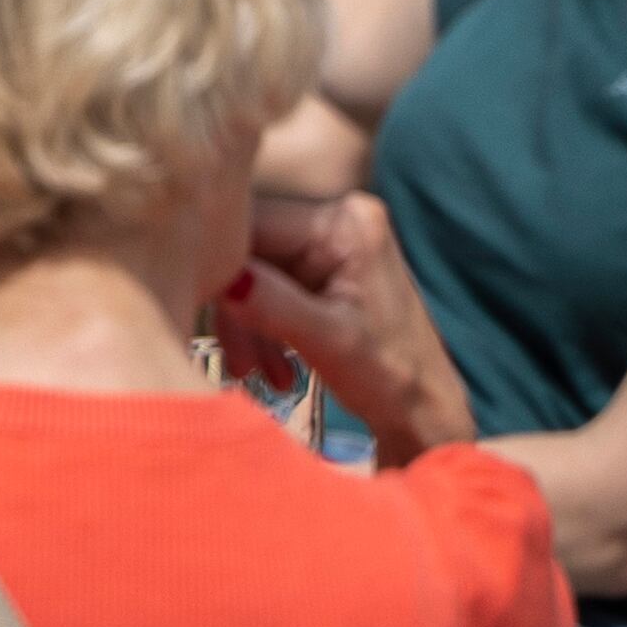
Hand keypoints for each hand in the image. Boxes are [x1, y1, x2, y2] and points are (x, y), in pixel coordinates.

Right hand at [220, 190, 475, 459]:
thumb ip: (271, 304)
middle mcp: (337, 217)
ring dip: (244, 324)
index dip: (219, 264)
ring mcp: (328, 241)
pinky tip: (271, 368)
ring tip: (255, 373)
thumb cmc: (389, 377)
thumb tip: (219, 280)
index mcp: (346, 223)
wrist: (424, 408)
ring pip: (251, 270)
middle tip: (240, 364)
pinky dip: (258, 325)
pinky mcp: (320, 267)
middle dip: (234, 306)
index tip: (202, 310)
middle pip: (249, 248)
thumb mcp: (327, 340)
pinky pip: (266, 284)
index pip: (253, 223)